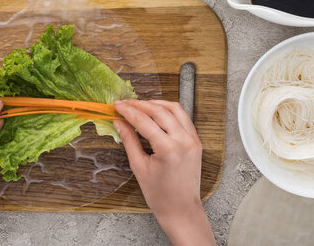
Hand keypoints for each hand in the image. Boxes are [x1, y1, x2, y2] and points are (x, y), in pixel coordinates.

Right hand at [114, 100, 214, 245]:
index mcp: (168, 149)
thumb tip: (119, 122)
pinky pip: (183, 118)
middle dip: (140, 104)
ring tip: (140, 105)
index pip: (144, 121)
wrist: (181, 209)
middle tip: (125, 103)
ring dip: (156, 104)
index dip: (128, 111)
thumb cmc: (159, 194)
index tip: (117, 106)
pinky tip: (157, 112)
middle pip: (159, 111)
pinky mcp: (196, 141)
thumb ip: (129, 140)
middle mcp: (183, 141)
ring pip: (174, 109)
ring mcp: (193, 140)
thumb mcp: (139, 167)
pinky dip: (169, 111)